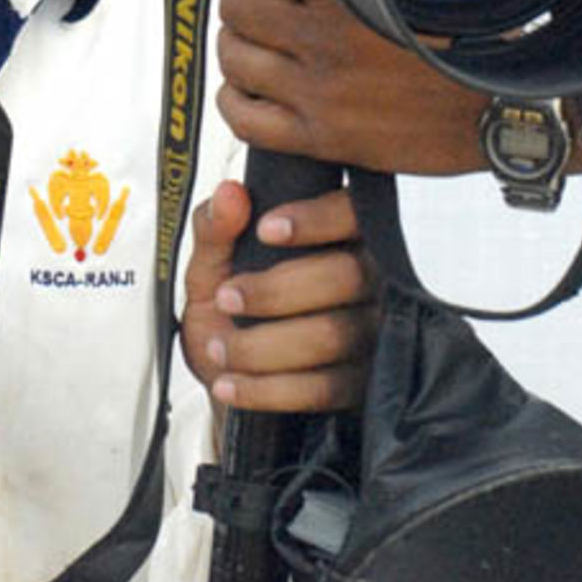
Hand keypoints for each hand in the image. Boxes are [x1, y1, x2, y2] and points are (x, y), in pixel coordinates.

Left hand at [181, 179, 376, 412]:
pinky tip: (229, 384)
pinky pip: (324, 388)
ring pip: (333, 336)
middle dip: (277, 290)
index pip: (352, 212)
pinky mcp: (362, 385)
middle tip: (226, 298)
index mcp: (337, 237)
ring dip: (264, 345)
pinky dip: (268, 389)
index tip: (265, 230)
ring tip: (218, 347)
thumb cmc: (227, 308)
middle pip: (347, 276)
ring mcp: (371, 335)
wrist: (225, 376)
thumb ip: (215, 227)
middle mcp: (368, 281)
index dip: (317, 219)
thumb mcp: (210, 264)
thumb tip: (230, 193)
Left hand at [216, 0, 487, 174]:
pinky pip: (242, 116)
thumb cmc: (470, 33)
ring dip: (238, 40)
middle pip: (237, 1)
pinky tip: (254, 85)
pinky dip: (236, 97)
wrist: (506, 108)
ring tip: (260, 38)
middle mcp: (327, 39)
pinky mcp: (320, 137)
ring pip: (232, 54)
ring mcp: (319, 92)